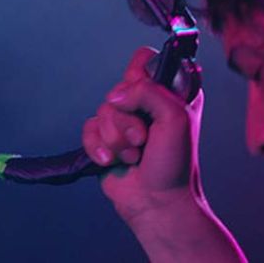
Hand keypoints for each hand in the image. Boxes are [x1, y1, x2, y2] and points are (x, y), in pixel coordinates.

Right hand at [82, 46, 204, 224]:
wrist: (157, 203)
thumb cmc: (175, 163)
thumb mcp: (175, 117)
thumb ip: (148, 92)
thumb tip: (115, 96)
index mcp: (170, 91)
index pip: (146, 60)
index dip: (140, 78)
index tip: (146, 100)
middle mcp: (146, 103)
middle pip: (118, 88)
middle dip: (127, 119)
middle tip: (144, 139)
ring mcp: (125, 121)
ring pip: (101, 110)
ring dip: (116, 138)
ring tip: (134, 155)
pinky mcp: (105, 140)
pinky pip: (88, 129)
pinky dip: (98, 148)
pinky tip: (112, 162)